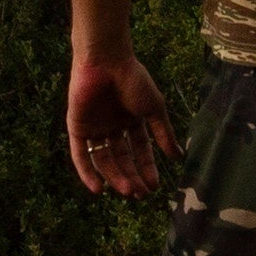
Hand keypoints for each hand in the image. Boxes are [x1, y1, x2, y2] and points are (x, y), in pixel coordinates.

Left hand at [67, 52, 180, 198]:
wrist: (107, 61)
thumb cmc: (134, 80)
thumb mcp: (154, 109)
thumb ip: (164, 133)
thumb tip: (178, 157)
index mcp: (132, 120)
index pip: (140, 150)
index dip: (147, 168)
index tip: (155, 186)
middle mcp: (112, 126)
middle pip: (121, 159)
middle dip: (131, 176)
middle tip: (140, 194)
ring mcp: (94, 127)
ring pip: (103, 160)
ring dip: (114, 177)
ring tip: (127, 191)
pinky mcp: (77, 127)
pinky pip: (80, 154)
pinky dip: (87, 172)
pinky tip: (98, 188)